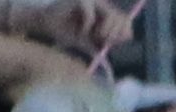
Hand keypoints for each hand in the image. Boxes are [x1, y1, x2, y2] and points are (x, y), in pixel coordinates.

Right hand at [13, 0, 133, 52]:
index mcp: (106, 12)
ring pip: (110, 16)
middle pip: (121, 19)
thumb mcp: (91, 40)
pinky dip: (86, 27)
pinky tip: (80, 30)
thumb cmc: (68, 31)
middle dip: (112, 35)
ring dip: (102, 31)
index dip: (123, 34)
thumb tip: (128, 37)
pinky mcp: (82, 0)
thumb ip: (107, 40)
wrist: (48, 24)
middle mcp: (102, 4)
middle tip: (100, 40)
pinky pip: (91, 17)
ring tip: (91, 36)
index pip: (126, 20)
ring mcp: (93, 1)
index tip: (110, 43)